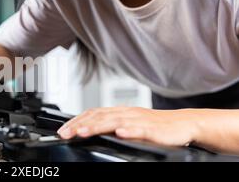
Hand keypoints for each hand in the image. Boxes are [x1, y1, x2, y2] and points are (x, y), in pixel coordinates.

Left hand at [57, 107, 199, 146]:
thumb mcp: (128, 124)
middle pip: (99, 117)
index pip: (92, 113)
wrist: (184, 123)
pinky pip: (140, 129)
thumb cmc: (155, 125)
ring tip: (82, 132)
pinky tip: (120, 133)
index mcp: (119, 112)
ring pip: (115, 121)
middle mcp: (127, 113)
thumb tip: (87, 130)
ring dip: (97, 126)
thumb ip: (110, 125)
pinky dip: (129, 130)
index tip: (62, 130)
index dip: (76, 120)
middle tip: (65, 133)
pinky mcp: (154, 129)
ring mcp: (140, 120)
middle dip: (79, 125)